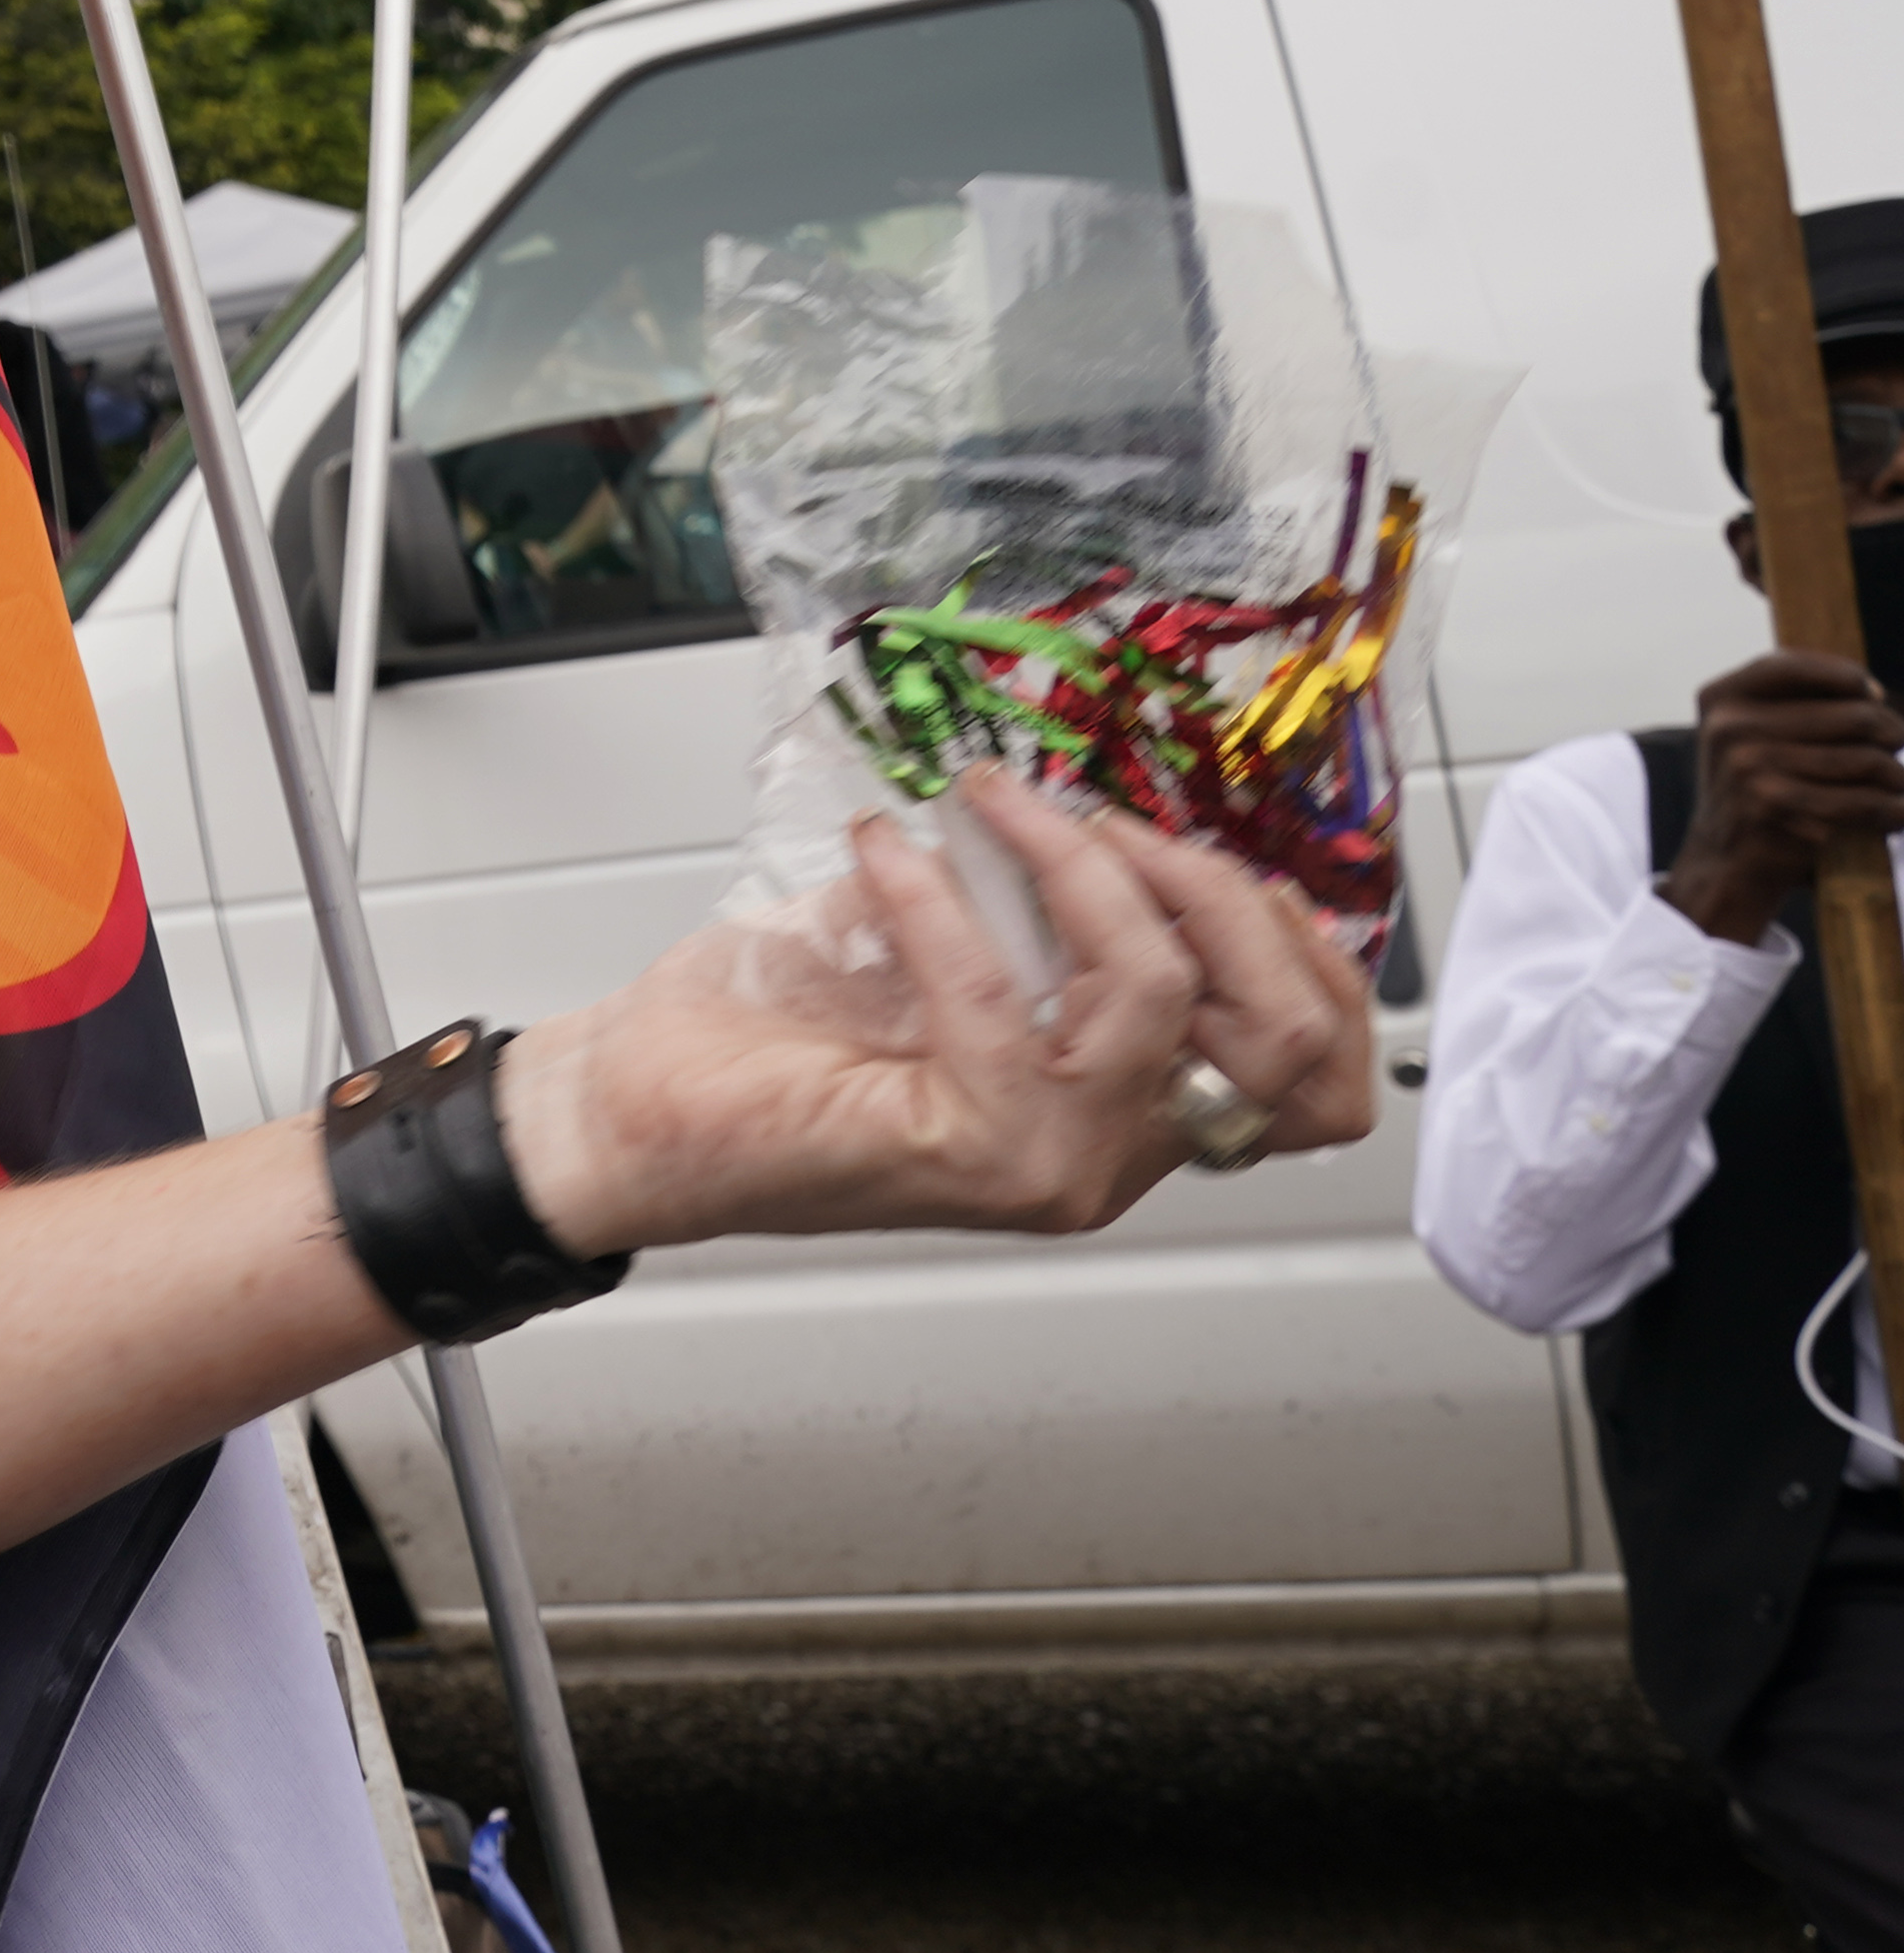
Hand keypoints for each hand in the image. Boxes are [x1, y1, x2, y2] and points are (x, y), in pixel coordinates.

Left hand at [505, 772, 1380, 1252]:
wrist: (634, 1112)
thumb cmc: (773, 1031)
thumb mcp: (949, 940)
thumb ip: (1045, 903)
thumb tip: (1090, 791)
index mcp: (1129, 1106)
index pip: (1317, 1064)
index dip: (1300, 948)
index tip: (1203, 846)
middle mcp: (1112, 1150)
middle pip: (1283, 1037)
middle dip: (1216, 894)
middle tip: (1107, 818)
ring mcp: (1054, 1162)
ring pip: (1154, 992)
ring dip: (1078, 867)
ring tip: (997, 804)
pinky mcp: (972, 1152)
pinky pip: (1001, 993)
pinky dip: (940, 895)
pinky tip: (884, 850)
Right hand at [1665, 649, 1903, 940]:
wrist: (1722, 864)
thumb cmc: (1753, 790)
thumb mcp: (1748, 734)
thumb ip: (1792, 702)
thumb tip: (1874, 694)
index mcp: (1720, 699)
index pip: (1794, 665)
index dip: (1846, 675)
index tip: (1873, 694)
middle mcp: (1731, 729)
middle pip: (1856, 715)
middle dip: (1890, 734)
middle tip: (1892, 748)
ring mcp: (1751, 769)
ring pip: (1870, 761)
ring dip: (1897, 778)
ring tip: (1895, 786)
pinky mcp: (1779, 810)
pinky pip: (1867, 803)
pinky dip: (1895, 811)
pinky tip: (1895, 815)